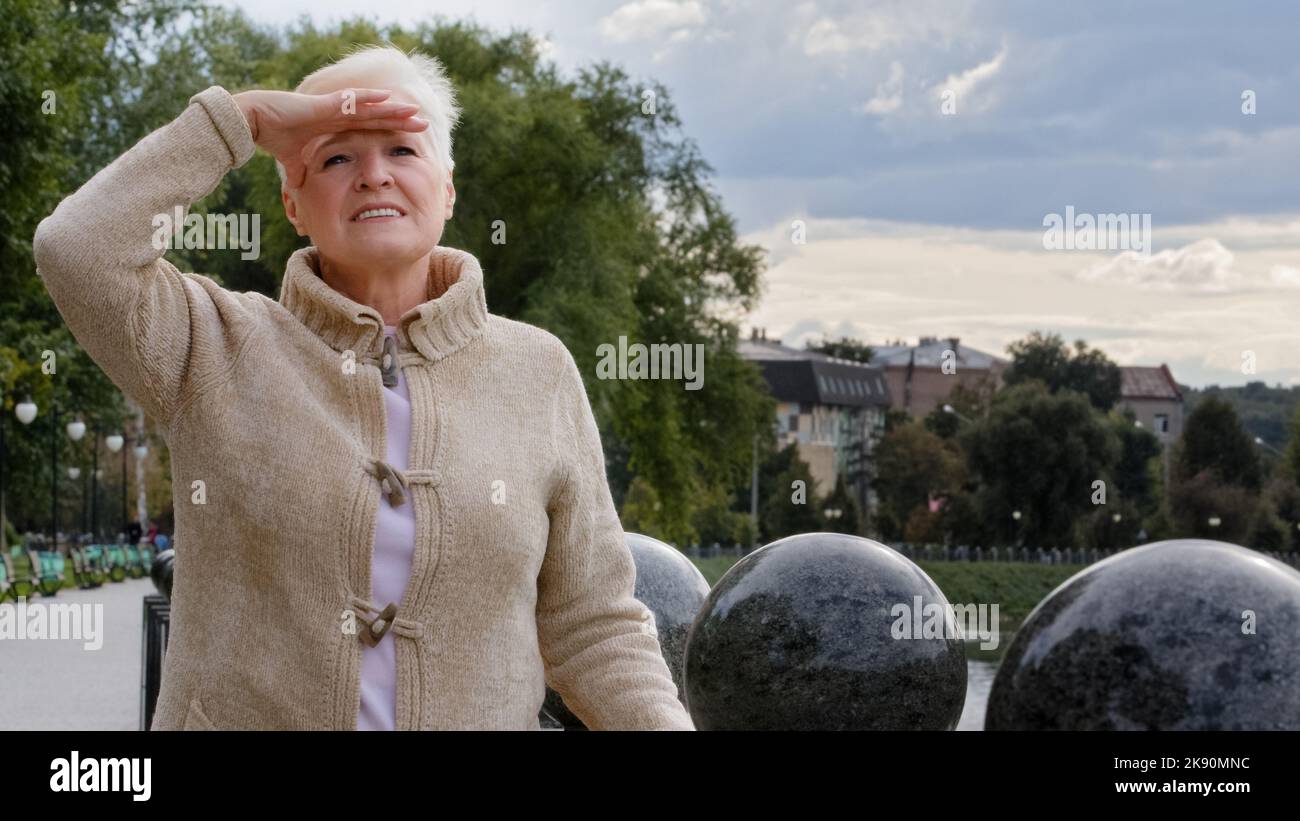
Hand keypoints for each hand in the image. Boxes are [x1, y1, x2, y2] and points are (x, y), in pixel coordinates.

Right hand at [231, 88, 428, 188]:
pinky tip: (387, 97)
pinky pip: (351, 99)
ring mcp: (333, 107)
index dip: (390, 131)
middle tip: (423, 124)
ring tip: (414, 110)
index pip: (370, 129)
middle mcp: (339, 115)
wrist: (255, 122)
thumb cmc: (273, 137)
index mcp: (336, 127)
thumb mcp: (294, 163)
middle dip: (400, 120)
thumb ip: (301, 173)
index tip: (410, 138)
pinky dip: (369, 98)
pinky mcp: (325, 103)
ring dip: (392, 108)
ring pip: (371, 107)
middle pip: (377, 117)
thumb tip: (298, 194)